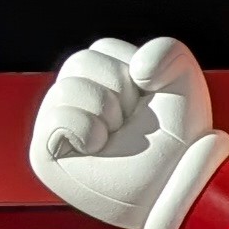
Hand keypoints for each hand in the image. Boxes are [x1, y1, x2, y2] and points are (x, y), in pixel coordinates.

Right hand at [29, 36, 228, 228]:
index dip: (132, 73)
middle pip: (79, 63)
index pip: (101, 49)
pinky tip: (97, 145)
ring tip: (116, 137)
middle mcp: (73, 99)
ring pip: (66, 88)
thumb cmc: (178, 136)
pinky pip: (55, 118)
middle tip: (131, 122)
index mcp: (99, 79)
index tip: (147, 101)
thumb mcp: (183, 79)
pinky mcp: (45, 153)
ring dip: (105, 112)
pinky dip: (83, 129)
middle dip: (118, 91)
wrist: (177, 178)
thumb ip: (164, 49)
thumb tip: (136, 69)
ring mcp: (57, 125)